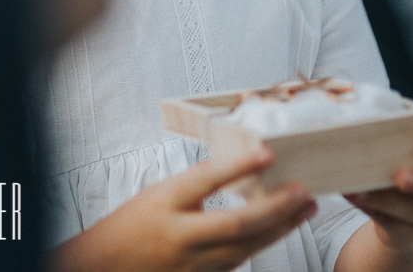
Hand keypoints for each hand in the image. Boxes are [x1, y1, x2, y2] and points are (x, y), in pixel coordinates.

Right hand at [52, 148, 316, 271]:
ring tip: (305, 208)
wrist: (107, 266)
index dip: (238, 166)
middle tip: (302, 191)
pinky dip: (263, 243)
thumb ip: (192, 185)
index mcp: (164, 203)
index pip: (205, 180)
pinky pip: (240, 260)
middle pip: (238, 223)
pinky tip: (280, 229)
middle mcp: (180, 235)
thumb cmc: (130, 226)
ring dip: (281, 227)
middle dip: (276, 208)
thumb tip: (232, 169)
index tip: (267, 153)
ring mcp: (194, 262)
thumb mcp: (156, 195)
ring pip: (248, 246)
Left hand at [342, 138, 412, 259]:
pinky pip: (395, 225)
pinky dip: (372, 211)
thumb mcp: (388, 154)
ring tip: (361, 192)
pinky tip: (353, 199)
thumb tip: (342, 115)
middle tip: (401, 177)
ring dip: (388, 201)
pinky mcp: (410, 233)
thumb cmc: (388, 171)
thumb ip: (377, 137)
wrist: (394, 217)